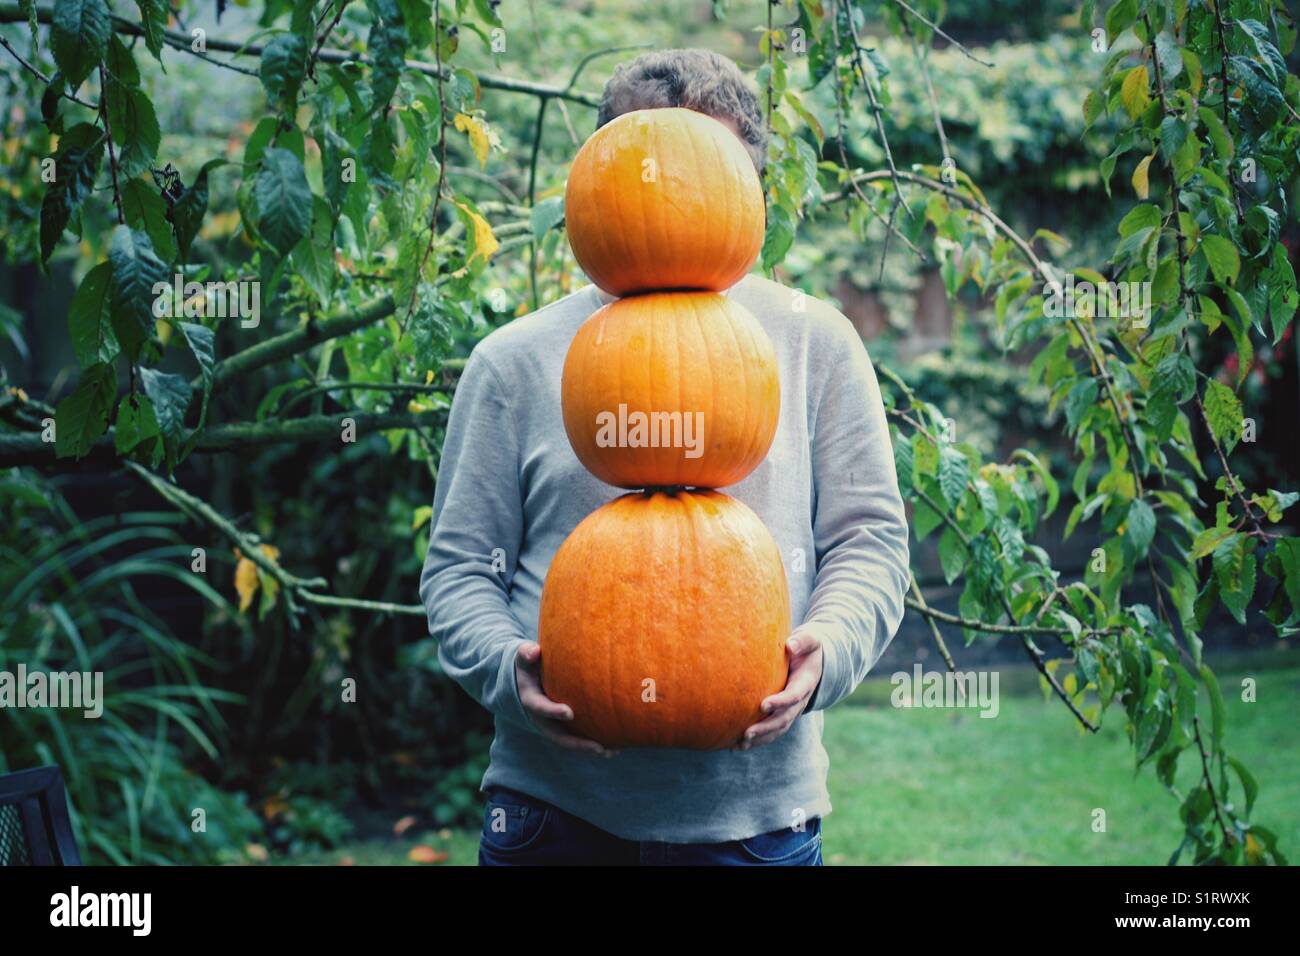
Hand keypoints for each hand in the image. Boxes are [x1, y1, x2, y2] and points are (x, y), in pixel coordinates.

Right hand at [515, 641, 617, 756]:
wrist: (526, 681)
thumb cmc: (530, 665)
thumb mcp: (525, 658)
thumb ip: (527, 653)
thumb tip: (534, 651)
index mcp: (531, 701)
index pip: (541, 708)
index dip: (554, 711)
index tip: (569, 712)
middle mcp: (541, 719)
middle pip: (559, 736)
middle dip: (578, 743)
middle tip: (598, 747)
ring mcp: (552, 726)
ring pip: (570, 742)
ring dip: (589, 749)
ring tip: (613, 752)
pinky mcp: (563, 728)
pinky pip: (577, 739)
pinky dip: (594, 744)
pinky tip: (614, 748)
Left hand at [735, 632, 823, 750]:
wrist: (813, 662)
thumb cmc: (807, 648)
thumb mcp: (810, 641)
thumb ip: (802, 641)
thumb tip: (790, 645)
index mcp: (805, 684)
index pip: (794, 696)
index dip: (781, 702)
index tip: (763, 705)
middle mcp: (799, 701)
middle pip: (784, 719)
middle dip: (766, 727)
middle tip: (747, 733)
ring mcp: (791, 711)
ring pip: (776, 730)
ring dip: (759, 739)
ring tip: (738, 745)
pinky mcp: (782, 715)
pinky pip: (770, 732)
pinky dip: (756, 741)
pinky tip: (736, 746)